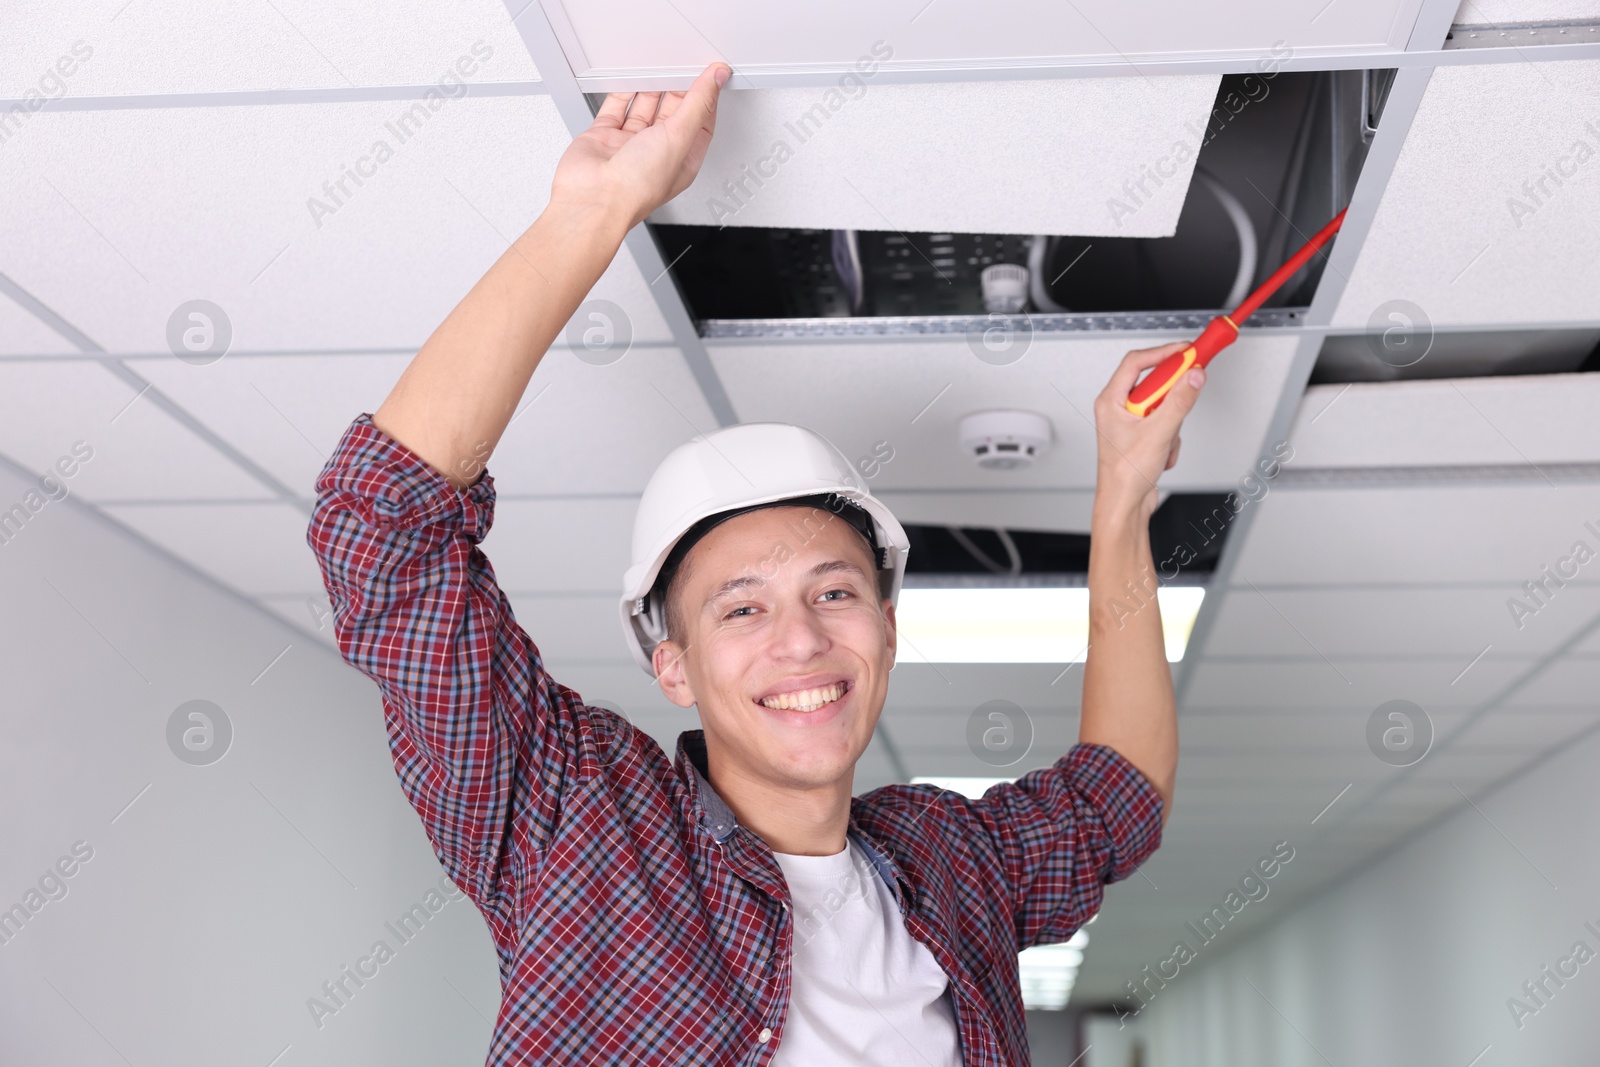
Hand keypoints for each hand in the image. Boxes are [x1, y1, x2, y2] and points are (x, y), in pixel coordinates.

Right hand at [550, 63, 730, 229]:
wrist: (593, 198)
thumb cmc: (635, 188)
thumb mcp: (679, 138)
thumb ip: (697, 105)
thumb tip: (716, 80)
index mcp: (681, 161)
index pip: (700, 124)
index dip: (706, 100)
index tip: (711, 76)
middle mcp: (656, 154)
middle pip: (671, 113)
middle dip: (678, 89)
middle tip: (683, 66)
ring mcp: (629, 145)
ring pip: (644, 107)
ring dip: (651, 88)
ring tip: (659, 67)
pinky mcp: (604, 136)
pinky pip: (616, 107)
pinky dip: (622, 90)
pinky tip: (630, 77)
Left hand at [1091, 342, 1205, 522]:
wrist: (1125, 504)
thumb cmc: (1125, 474)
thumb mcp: (1158, 432)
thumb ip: (1179, 401)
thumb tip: (1193, 376)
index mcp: (1110, 401)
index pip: (1137, 362)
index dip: (1164, 352)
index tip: (1187, 350)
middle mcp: (1117, 408)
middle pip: (1154, 384)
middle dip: (1172, 398)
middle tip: (1188, 390)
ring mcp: (1131, 422)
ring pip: (1164, 406)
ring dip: (1172, 426)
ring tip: (1163, 443)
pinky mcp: (1143, 435)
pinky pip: (1166, 424)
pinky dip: (1170, 439)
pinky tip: (1162, 455)